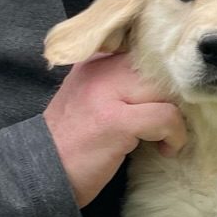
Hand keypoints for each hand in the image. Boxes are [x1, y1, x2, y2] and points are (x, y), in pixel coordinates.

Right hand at [43, 51, 185, 208]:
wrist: (40, 171)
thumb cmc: (71, 141)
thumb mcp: (88, 97)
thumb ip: (115, 81)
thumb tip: (163, 81)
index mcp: (93, 60)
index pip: (142, 45)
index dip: (163, 71)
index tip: (167, 96)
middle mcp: (99, 69)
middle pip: (159, 68)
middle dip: (173, 96)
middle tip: (171, 121)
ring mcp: (107, 93)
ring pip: (166, 90)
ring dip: (176, 118)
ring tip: (167, 138)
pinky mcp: (116, 120)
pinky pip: (165, 117)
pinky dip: (174, 136)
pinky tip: (165, 149)